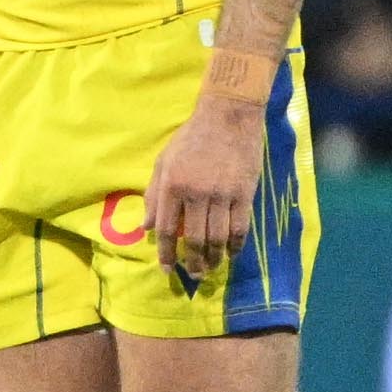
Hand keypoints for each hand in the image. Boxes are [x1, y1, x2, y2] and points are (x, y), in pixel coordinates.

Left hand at [139, 97, 260, 284]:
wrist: (227, 117)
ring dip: (214, 259)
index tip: (167, 270)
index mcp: (173, 186)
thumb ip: (154, 195)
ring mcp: (222, 195)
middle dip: (193, 262)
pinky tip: (231, 254)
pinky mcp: (244, 193)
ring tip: (211, 269)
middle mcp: (196, 193)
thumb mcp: (163, 162)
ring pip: (218, 238)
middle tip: (193, 275)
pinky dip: (236, 246)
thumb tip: (146, 227)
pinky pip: (240, 228)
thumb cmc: (191, 138)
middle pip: (195, 239)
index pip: (168, 229)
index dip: (166, 253)